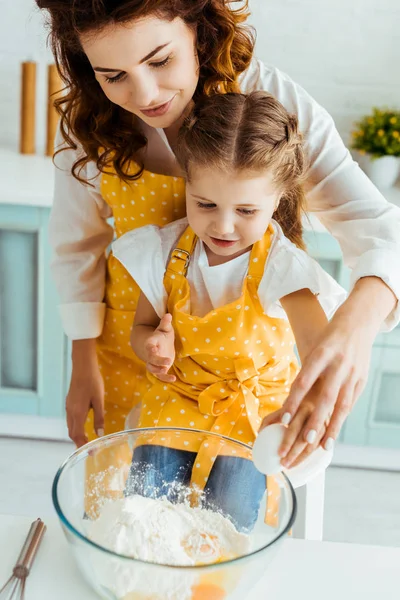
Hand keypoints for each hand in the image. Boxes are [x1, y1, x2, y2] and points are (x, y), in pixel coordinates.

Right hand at [66, 339, 103, 446]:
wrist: (82, 366)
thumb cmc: (93, 382)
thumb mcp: (99, 400)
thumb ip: (99, 418)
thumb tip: (100, 434)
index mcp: (77, 413)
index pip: (77, 435)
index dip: (83, 445)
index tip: (90, 453)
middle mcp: (70, 412)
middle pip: (72, 433)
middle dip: (79, 443)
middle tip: (89, 449)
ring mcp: (68, 406)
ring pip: (70, 426)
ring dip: (77, 435)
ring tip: (86, 441)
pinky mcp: (69, 402)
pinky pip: (70, 419)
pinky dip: (75, 427)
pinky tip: (83, 425)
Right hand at [145, 314, 175, 382]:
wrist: (155, 345)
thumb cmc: (161, 335)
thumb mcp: (164, 328)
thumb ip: (165, 323)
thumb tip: (168, 315)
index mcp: (151, 342)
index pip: (149, 345)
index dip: (150, 347)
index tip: (153, 349)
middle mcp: (150, 354)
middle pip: (151, 359)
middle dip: (158, 361)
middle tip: (167, 362)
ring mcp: (153, 362)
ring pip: (152, 369)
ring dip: (159, 371)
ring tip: (167, 371)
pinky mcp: (159, 369)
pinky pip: (160, 375)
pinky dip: (165, 378)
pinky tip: (174, 379)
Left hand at [270, 308, 375, 461]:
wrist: (357, 321)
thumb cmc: (328, 337)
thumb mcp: (314, 349)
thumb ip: (306, 373)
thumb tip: (290, 400)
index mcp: (321, 354)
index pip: (304, 381)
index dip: (294, 401)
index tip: (285, 418)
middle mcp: (338, 364)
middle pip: (325, 397)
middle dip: (316, 420)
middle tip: (305, 441)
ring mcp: (352, 372)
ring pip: (342, 404)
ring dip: (333, 426)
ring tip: (323, 446)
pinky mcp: (362, 379)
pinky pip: (351, 402)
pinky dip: (342, 417)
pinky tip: (335, 431)